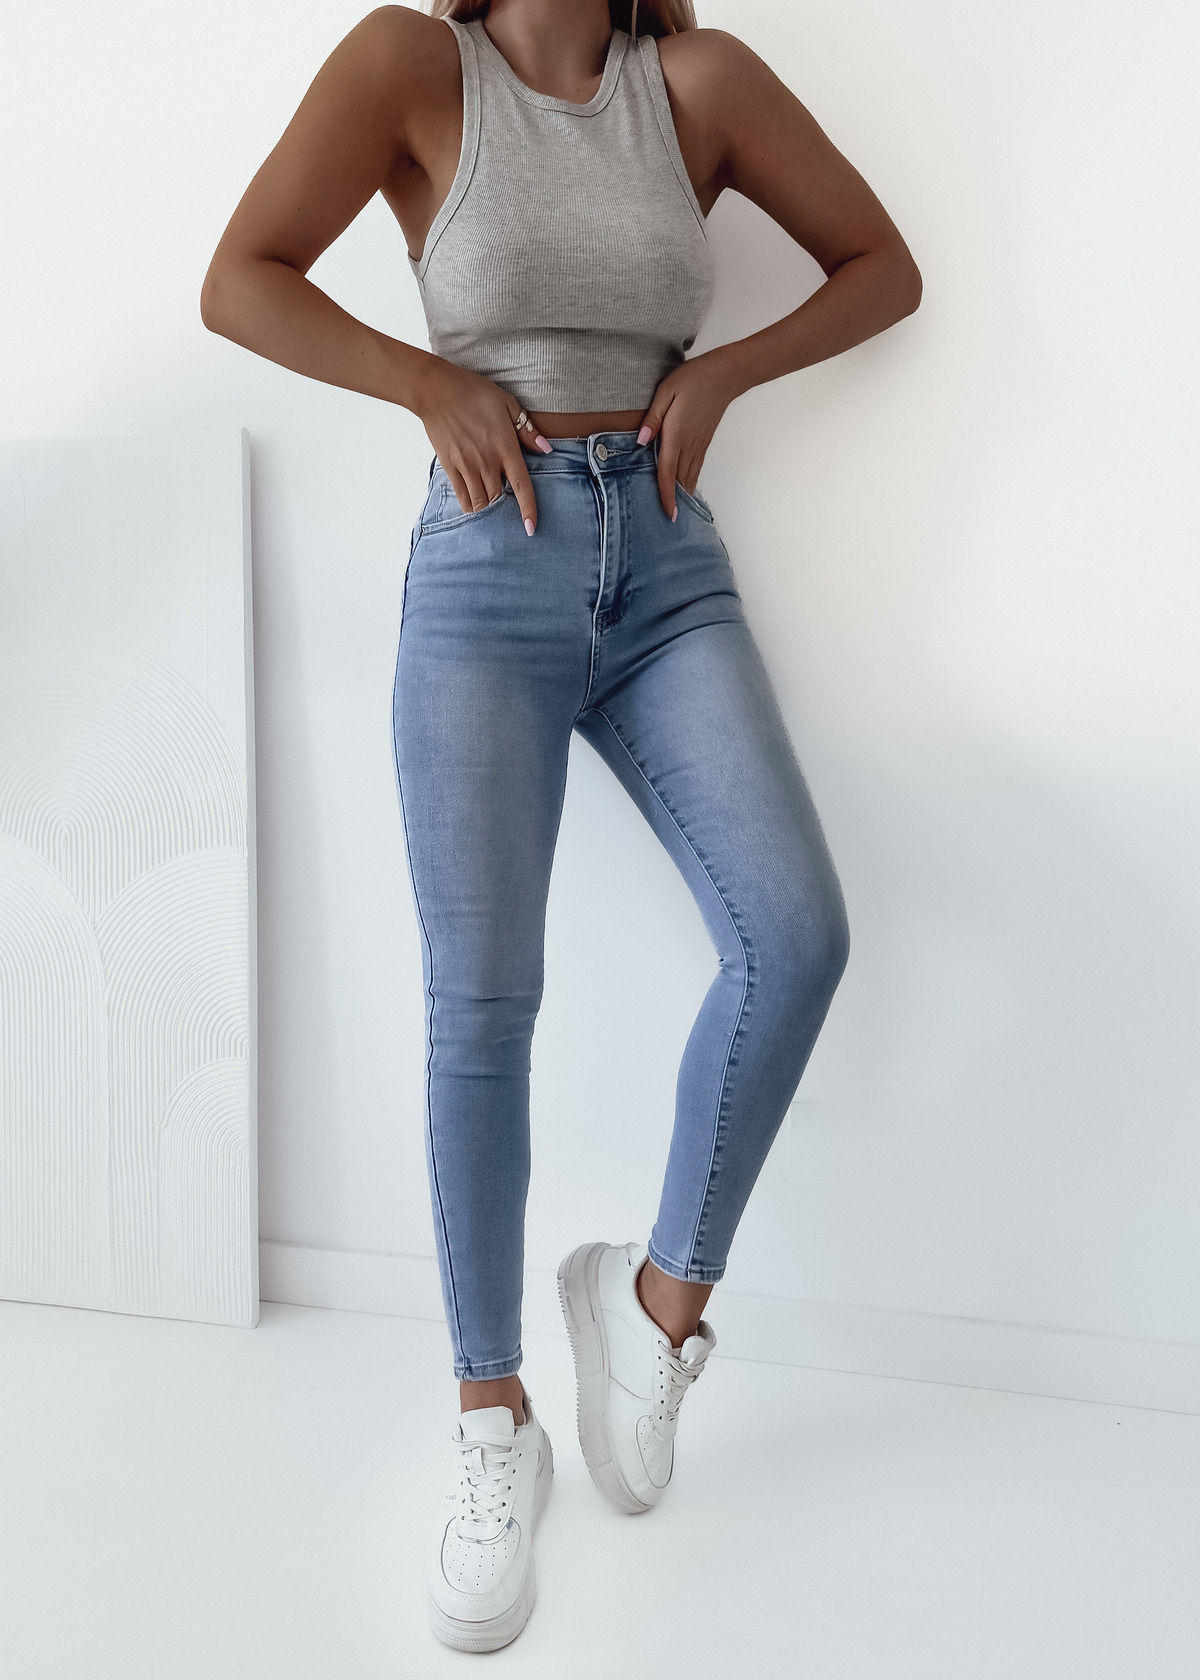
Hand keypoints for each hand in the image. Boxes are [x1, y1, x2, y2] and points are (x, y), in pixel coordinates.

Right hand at [415, 358, 552, 533]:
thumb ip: (527, 430)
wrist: (436, 390)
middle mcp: (487, 461)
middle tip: (508, 511)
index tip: (531, 528)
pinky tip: (474, 506)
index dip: (528, 509)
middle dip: (505, 508)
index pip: (521, 486)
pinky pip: (462, 497)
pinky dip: (470, 506)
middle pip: (499, 498)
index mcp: (505, 447)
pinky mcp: (450, 466)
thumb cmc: (473, 392)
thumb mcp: (507, 404)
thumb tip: (546, 449)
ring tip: (492, 509)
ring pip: (480, 502)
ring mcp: (466, 466)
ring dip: (488, 509)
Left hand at [635, 352, 737, 521]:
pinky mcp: (703, 443)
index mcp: (677, 435)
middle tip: (664, 525)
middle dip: (674, 503)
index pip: (668, 472)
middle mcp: (689, 445)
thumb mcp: (666, 391)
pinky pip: (695, 469)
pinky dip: (689, 484)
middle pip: (679, 481)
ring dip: (682, 497)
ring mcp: (698, 446)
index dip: (666, 495)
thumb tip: (640, 440)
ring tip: (675, 516)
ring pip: (688, 478)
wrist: (726, 375)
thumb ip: (653, 417)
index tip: (668, 515)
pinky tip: (684, 492)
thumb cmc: (694, 378)